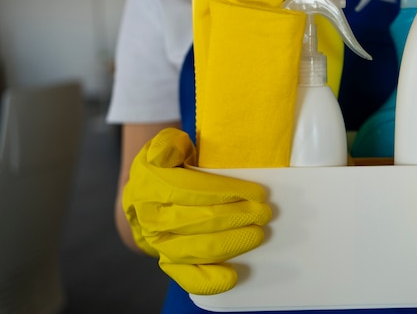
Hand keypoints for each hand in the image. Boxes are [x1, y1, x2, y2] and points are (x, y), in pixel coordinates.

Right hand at [122, 128, 271, 294]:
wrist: (146, 195)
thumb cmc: (167, 166)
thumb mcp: (165, 144)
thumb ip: (168, 143)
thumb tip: (169, 152)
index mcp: (150, 184)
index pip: (191, 189)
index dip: (226, 192)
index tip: (257, 192)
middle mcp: (151, 217)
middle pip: (199, 220)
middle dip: (237, 217)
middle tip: (264, 213)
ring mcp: (157, 242)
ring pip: (196, 248)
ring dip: (231, 242)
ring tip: (258, 233)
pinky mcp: (166, 260)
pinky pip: (185, 275)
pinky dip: (208, 279)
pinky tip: (232, 275)